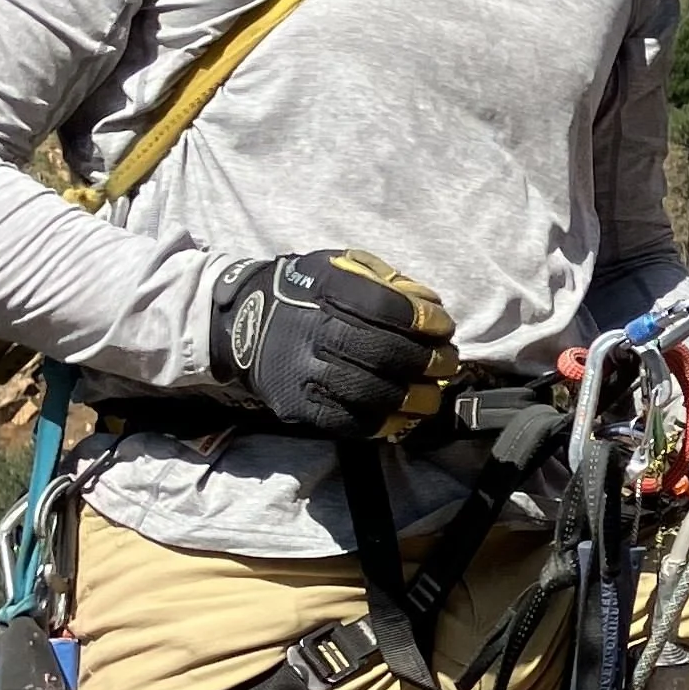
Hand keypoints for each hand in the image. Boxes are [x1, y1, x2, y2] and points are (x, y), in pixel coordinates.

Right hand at [210, 248, 457, 440]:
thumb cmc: (302, 293)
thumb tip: (427, 301)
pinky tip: (405, 415)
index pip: (385, 308)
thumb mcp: (336, 266)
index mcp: (325, 292)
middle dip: (426, 361)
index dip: (423, 320)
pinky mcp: (298, 406)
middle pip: (384, 354)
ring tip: (433, 393)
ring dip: (415, 398)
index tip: (442, 327)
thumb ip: (381, 279)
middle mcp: (313, 334)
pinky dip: (385, 423)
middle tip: (446, 363)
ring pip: (371, 394)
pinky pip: (350, 422)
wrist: (242, 324)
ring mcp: (304, 374)